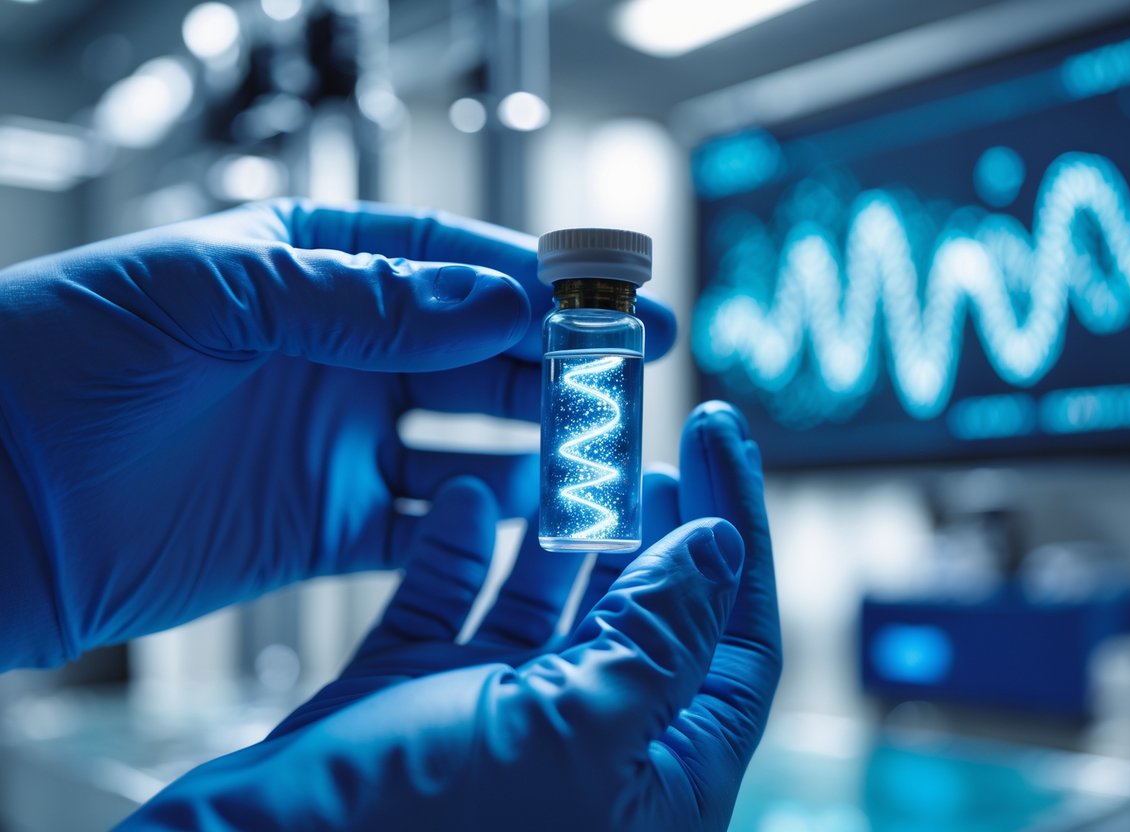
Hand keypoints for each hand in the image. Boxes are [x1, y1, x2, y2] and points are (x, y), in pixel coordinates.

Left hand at [0, 200, 675, 668]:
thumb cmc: (54, 362)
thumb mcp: (211, 297)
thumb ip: (360, 298)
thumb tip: (496, 296)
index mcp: (305, 267)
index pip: (446, 262)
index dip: (535, 279)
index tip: (612, 298)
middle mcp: (332, 351)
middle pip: (475, 350)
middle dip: (557, 360)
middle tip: (632, 376)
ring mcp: (333, 440)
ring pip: (467, 435)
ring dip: (537, 442)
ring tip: (604, 450)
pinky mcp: (323, 525)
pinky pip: (425, 520)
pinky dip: (482, 519)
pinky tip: (533, 515)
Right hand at [121, 402, 780, 831]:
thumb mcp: (573, 732)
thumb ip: (658, 639)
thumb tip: (720, 548)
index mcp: (654, 780)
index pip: (734, 641)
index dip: (738, 530)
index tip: (722, 434)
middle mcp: (586, 749)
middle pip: (648, 614)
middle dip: (656, 520)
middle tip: (655, 433)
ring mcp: (498, 723)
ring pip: (553, 605)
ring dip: (567, 527)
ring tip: (581, 451)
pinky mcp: (417, 701)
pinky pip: (454, 607)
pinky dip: (465, 550)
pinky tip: (476, 497)